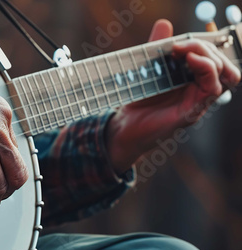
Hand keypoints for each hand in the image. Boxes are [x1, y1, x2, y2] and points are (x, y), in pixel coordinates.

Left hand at [106, 19, 240, 173]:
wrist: (123, 126)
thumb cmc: (136, 100)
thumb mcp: (147, 68)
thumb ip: (156, 48)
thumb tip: (165, 24)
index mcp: (193, 81)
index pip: (215, 58)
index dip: (205, 44)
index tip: (179, 40)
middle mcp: (199, 91)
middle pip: (223, 63)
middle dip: (205, 46)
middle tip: (179, 45)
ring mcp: (198, 102)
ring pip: (226, 74)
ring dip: (208, 55)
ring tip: (184, 51)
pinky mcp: (192, 111)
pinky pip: (213, 88)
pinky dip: (206, 68)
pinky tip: (189, 60)